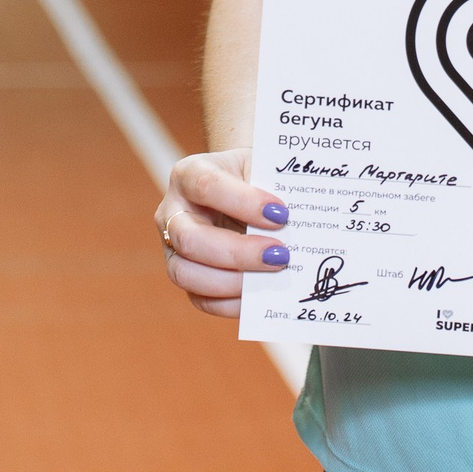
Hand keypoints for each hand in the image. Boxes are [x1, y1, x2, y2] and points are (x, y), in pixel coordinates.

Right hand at [157, 148, 291, 317]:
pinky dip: (232, 302)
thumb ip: (273, 189)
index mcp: (189, 174)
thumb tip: (300, 225)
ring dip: (233, 281)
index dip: (243, 202)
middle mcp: (172, 212)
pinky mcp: (186, 274)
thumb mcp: (262, 169)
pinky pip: (199, 298)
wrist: (244, 184)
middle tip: (280, 255)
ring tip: (272, 274)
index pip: (206, 186)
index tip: (281, 214)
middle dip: (238, 252)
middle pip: (190, 238)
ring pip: (186, 273)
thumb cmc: (254, 176)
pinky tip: (261, 293)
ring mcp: (173, 247)